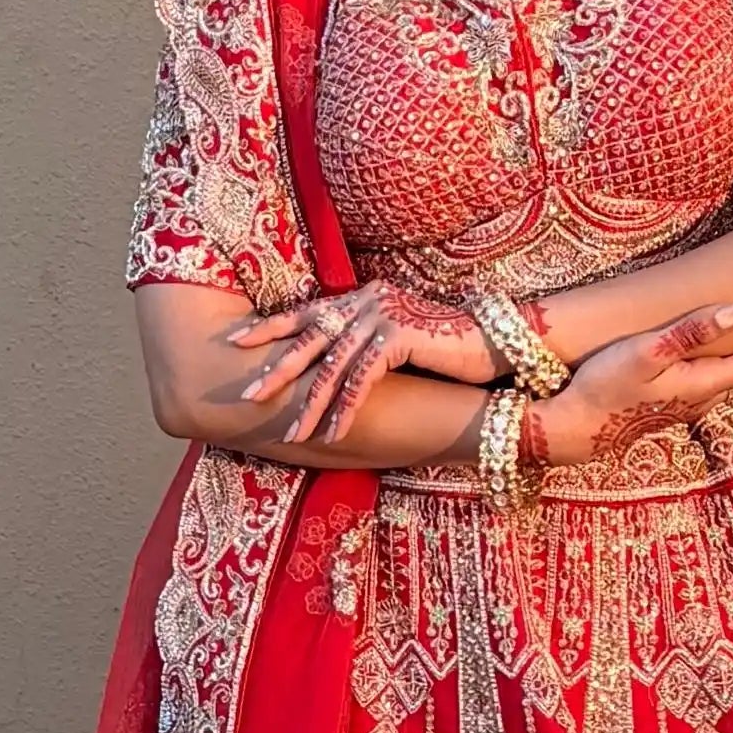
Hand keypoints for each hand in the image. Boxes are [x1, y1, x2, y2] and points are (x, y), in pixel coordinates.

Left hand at [227, 279, 496, 445]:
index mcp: (362, 298)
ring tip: (292, 433)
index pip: (308, 312)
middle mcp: (367, 301)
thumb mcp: (399, 337)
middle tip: (248, 395)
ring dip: (311, 405)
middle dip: (277, 370)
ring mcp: (382, 316)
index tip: (237, 340)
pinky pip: (362, 381)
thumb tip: (338, 365)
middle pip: (310, 338)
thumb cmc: (450, 344)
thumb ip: (368, 342)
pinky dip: (346, 410)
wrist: (495, 338)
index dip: (271, 326)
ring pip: (333, 367)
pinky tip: (334, 434)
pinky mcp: (398, 337)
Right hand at [532, 303, 732, 465]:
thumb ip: (691, 331)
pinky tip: (727, 362)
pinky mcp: (668, 404)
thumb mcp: (645, 353)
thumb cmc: (604, 387)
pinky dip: (731, 369)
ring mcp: (686, 403)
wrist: (572, 428)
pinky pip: (712, 382)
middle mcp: (703, 397)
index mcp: (705, 382)